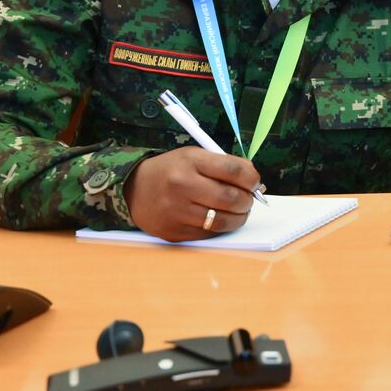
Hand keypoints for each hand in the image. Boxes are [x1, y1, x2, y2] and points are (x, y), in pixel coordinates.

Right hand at [123, 148, 260, 241]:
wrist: (133, 189)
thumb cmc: (172, 170)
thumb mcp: (195, 157)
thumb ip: (225, 166)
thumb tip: (257, 184)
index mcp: (190, 162)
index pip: (233, 170)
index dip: (251, 178)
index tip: (255, 182)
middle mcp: (182, 186)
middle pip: (231, 198)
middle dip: (248, 200)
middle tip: (249, 199)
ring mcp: (176, 211)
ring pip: (222, 221)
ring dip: (238, 218)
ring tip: (239, 211)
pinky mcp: (174, 232)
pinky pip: (208, 234)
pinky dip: (220, 227)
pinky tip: (219, 219)